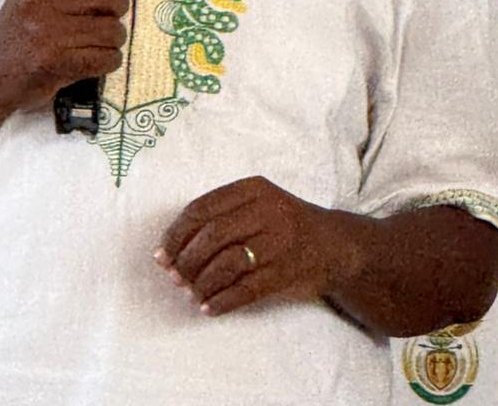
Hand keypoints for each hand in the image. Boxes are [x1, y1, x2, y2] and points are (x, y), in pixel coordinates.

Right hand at [0, 0, 146, 111]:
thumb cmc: (23, 30)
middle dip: (116, 10)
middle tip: (103, 19)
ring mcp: (46, 31)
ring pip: (113, 30)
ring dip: (113, 40)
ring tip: (95, 43)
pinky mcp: (54, 62)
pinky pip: (106, 58)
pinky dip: (107, 61)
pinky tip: (92, 60)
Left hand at [156, 176, 352, 316]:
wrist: (335, 245)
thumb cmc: (285, 223)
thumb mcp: (259, 202)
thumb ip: (222, 214)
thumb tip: (172, 246)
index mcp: (253, 188)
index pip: (202, 208)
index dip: (176, 233)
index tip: (162, 253)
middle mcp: (267, 211)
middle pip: (212, 236)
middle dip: (186, 261)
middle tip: (174, 277)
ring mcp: (278, 242)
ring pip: (227, 264)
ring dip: (202, 284)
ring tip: (192, 294)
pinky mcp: (285, 272)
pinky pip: (245, 289)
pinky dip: (222, 301)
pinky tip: (210, 308)